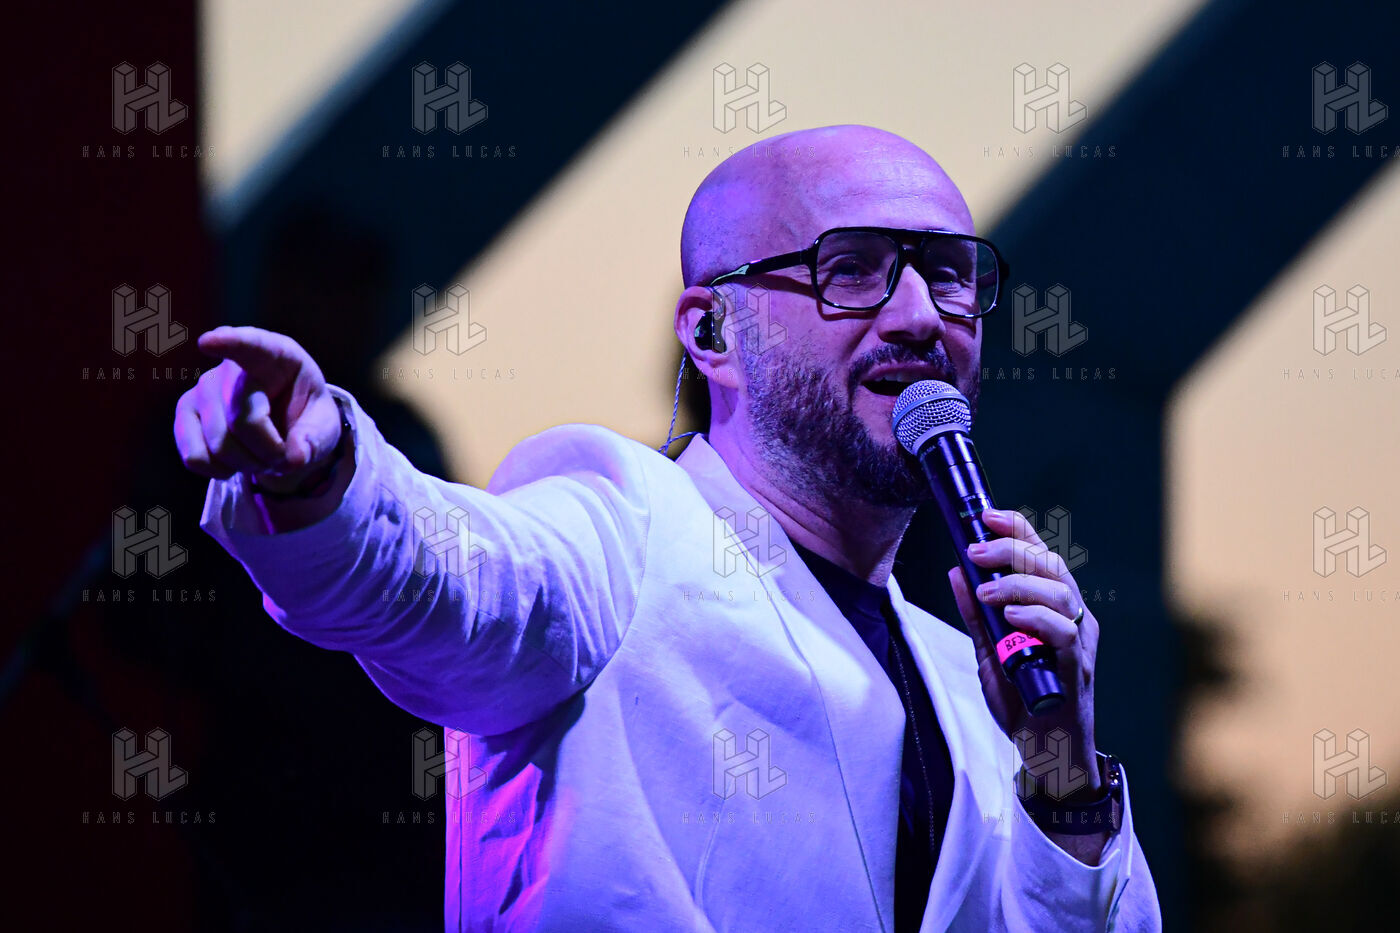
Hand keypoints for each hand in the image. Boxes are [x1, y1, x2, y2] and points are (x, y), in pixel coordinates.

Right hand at [174, 326, 342, 492]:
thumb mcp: (324, 425)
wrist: (284, 427)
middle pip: (243, 421)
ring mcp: (203, 388)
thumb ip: (314, 440)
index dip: (230, 343)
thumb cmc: (305, 416)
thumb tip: (291, 458)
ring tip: (262, 453)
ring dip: (248, 464)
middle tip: (284, 454)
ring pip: (219, 444)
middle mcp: (232, 367)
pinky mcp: (185, 413)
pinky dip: (220, 470)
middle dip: (269, 453)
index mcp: (276, 356)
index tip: (209, 342)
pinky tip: (235, 459)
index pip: (252, 346)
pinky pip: (195, 457)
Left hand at [947, 508, 1099, 788]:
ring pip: (1059, 592)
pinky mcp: (1077, 668)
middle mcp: (1072, 617)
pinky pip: (1064, 632)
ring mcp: (1078, 642)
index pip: (1041, 555)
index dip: (1017, 531)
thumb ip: (977, 615)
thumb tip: (957, 573)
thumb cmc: (1023, 701)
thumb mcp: (990, 652)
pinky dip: (1037, 618)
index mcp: (1053, 607)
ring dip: (1018, 584)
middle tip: (975, 551)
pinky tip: (1011, 616)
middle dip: (1011, 550)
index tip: (985, 517)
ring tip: (986, 591)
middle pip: (1051, 565)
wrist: (1048, 752)